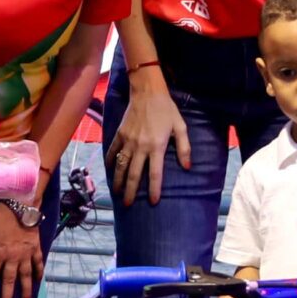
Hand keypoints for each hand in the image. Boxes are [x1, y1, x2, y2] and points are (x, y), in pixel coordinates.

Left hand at [0, 202, 43, 297]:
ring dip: (25, 290)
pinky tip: (38, 281)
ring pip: (26, 275)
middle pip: (9, 281)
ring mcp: (27, 254)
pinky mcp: (36, 247)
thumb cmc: (0, 214)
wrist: (22, 203)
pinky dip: (38, 272)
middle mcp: (14, 257)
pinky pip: (38, 262)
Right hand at [110, 76, 190, 205]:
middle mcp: (141, 147)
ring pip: (121, 166)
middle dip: (131, 191)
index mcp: (157, 146)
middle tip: (127, 205)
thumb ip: (184, 148)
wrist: (147, 92)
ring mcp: (128, 141)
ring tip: (117, 193)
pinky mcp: (119, 134)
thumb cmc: (166, 110)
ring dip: (118, 181)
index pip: (155, 173)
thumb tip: (187, 167)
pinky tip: (110, 171)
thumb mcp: (181, 127)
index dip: (154, 189)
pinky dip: (110, 161)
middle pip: (134, 174)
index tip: (153, 201)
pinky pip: (113, 151)